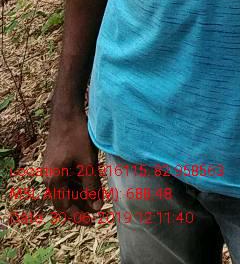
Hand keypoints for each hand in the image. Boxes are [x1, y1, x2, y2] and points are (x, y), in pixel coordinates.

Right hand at [42, 111, 103, 225]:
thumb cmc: (77, 136)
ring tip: (98, 195)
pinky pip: (66, 179)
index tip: (92, 221)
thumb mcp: (87, 162)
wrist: (67, 112)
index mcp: (54, 180)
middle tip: (97, 208)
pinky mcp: (56, 161)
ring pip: (66, 189)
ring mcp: (51, 169)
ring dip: (80, 194)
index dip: (79, 216)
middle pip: (64, 200)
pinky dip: (78, 183)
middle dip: (80, 206)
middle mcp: (49, 177)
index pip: (64, 207)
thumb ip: (91, 186)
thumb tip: (97, 207)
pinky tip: (91, 181)